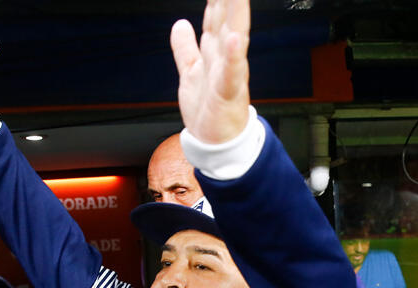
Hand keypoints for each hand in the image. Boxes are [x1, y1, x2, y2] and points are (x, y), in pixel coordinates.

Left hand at [170, 0, 249, 143]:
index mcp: (215, 53)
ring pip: (234, 39)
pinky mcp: (228, 93)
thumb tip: (180, 24)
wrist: (215, 143)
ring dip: (237, 16)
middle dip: (230, 0)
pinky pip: (231, 73)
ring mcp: (229, 74)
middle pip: (226, 21)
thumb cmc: (207, 110)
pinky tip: (235, 40)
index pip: (214, 17)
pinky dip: (233, 57)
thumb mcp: (190, 72)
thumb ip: (185, 48)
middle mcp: (225, 59)